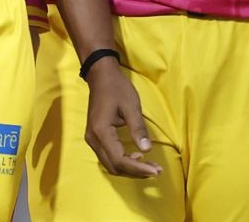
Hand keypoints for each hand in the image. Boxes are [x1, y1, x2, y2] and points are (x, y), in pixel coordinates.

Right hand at [83, 58, 161, 177]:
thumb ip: (138, 128)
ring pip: (110, 164)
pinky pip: (108, 157)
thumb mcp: (131, 106)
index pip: (120, 159)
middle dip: (136, 172)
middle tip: (156, 170)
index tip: (156, 171)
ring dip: (130, 168)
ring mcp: (92, 140)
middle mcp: (93, 140)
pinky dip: (123, 162)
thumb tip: (147, 150)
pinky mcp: (95, 138)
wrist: (101, 76)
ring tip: (149, 166)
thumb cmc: (117, 88)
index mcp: (101, 132)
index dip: (138, 168)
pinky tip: (136, 157)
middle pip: (114, 166)